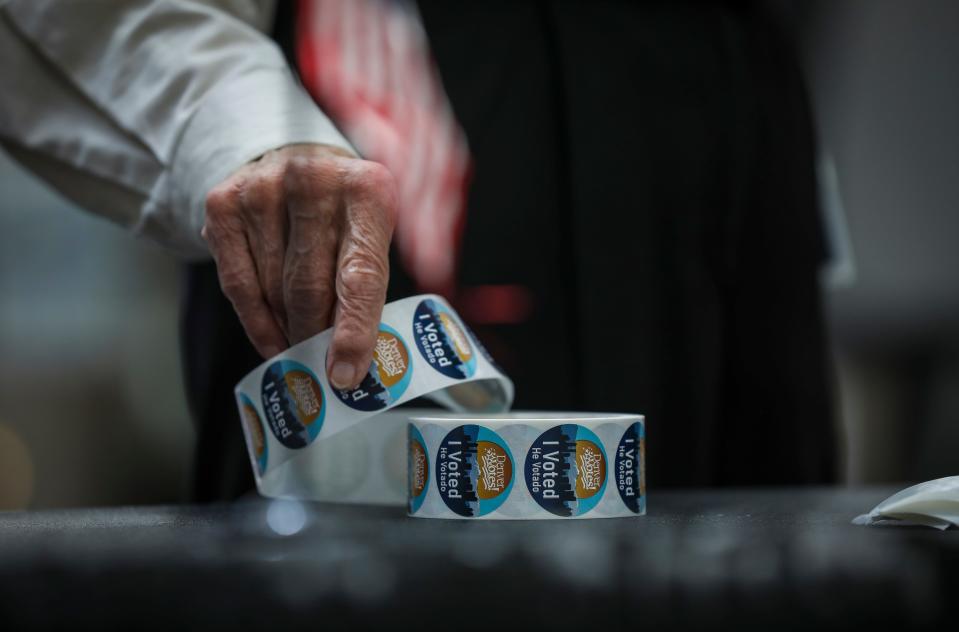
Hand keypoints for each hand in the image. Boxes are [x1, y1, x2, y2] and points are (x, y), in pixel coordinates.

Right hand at [202, 144, 396, 389]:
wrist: (292, 155)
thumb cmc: (343, 208)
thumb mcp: (375, 226)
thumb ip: (372, 279)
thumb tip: (359, 359)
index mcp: (366, 190)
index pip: (360, 276)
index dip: (353, 332)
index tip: (346, 373)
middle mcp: (312, 182)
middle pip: (310, 289)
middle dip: (316, 335)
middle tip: (322, 362)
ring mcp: (262, 190)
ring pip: (273, 292)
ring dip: (288, 328)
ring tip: (300, 343)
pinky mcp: (223, 204)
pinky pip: (238, 286)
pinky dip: (257, 322)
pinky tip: (272, 338)